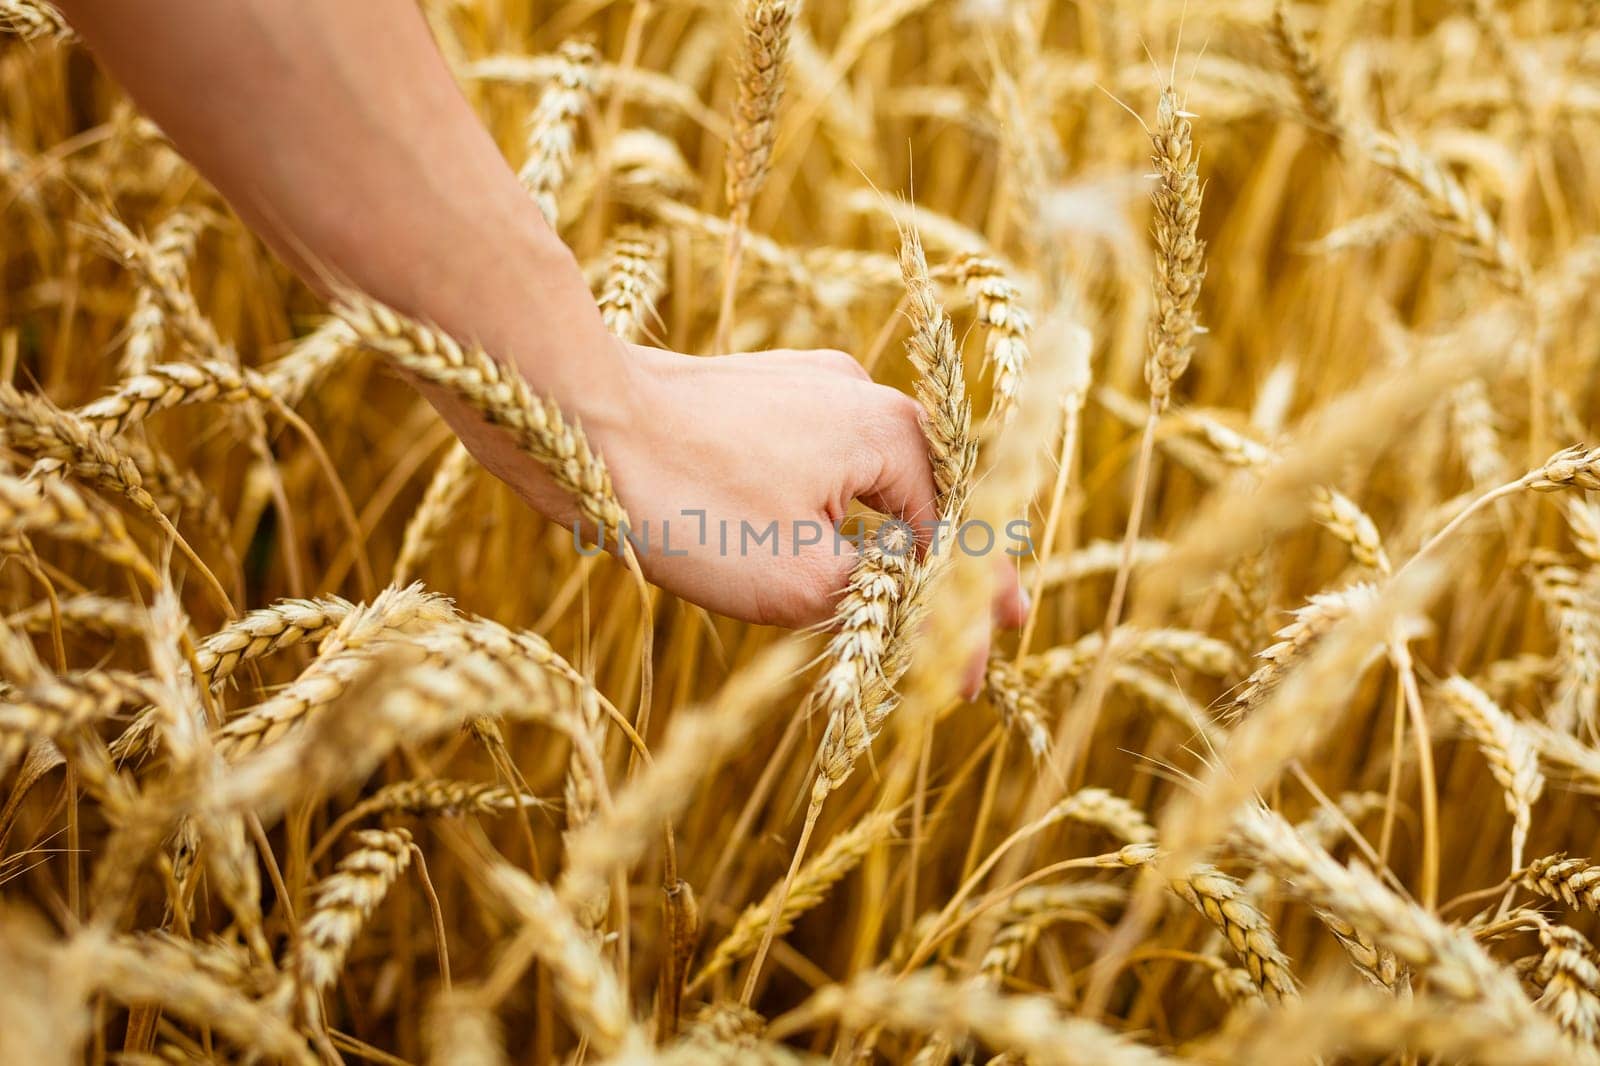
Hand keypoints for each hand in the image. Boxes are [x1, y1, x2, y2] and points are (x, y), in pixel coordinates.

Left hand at [455, 340, 1026, 672]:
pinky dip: (851, 509)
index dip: (965, 615)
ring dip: (904, 540)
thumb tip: (911, 609)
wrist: (580, 419)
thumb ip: (876, 597)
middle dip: (953, 571)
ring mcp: (808, 387)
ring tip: (929, 595)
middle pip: (931, 497)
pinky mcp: (760, 396)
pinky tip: (851, 542)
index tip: (971, 677)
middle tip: (990, 627)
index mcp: (890, 433)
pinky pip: (829, 459)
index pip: (956, 539)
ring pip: (880, 477)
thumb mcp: (801, 580)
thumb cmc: (691, 501)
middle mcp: (862, 395)